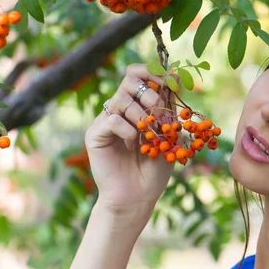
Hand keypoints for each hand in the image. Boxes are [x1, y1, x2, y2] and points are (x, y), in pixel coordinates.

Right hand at [84, 64, 173, 231]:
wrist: (138, 197)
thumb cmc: (155, 169)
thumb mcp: (169, 135)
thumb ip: (168, 109)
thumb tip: (173, 80)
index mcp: (137, 106)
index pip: (138, 74)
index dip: (154, 72)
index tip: (173, 81)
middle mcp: (119, 109)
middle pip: (129, 79)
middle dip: (151, 94)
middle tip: (161, 116)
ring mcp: (105, 120)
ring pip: (122, 98)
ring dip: (143, 115)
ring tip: (150, 136)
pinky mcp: (95, 134)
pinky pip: (113, 119)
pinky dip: (129, 131)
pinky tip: (134, 147)